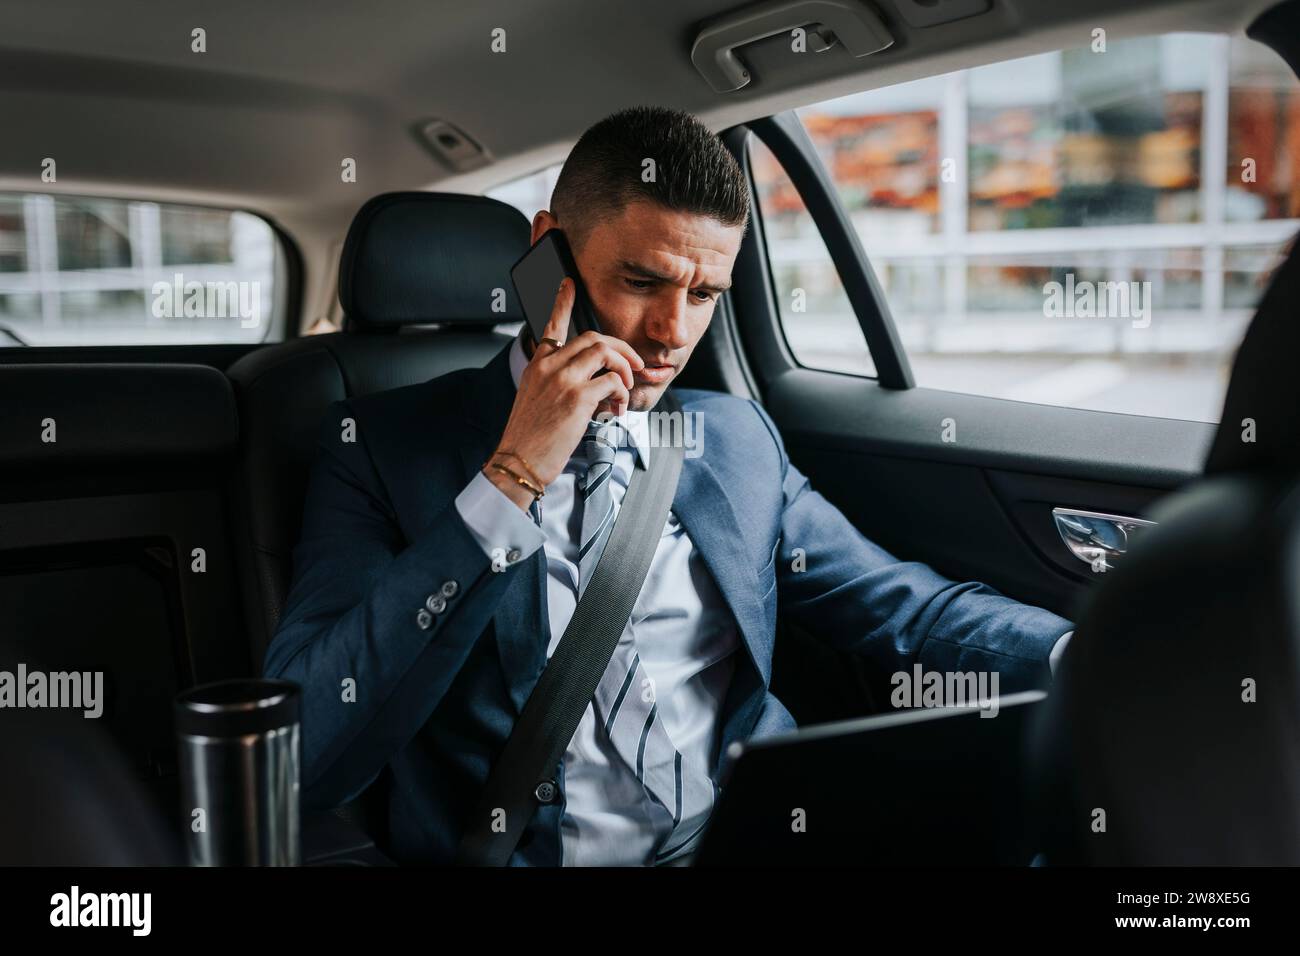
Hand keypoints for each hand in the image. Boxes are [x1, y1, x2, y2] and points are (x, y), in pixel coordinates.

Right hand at [483, 276, 643, 508]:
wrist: (518, 461)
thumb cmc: (529, 438)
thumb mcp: (536, 401)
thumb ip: (559, 384)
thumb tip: (597, 385)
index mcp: (537, 365)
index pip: (551, 325)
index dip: (561, 302)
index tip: (569, 284)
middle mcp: (549, 366)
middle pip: (594, 338)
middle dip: (621, 349)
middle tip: (633, 367)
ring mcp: (563, 380)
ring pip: (606, 353)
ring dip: (625, 370)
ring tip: (624, 392)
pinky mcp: (577, 398)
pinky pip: (613, 382)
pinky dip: (622, 396)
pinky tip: (616, 411)